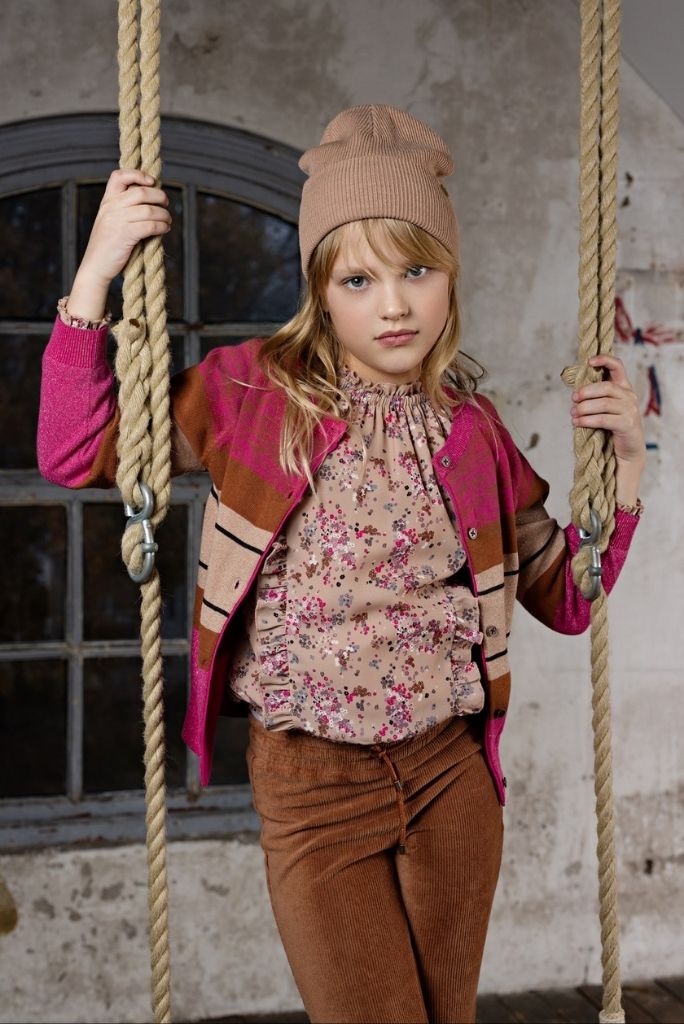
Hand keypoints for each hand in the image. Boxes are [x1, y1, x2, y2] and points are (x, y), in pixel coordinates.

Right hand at [78, 168, 171, 286]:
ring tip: (168, 221)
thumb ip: (124, 210)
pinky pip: (150, 226)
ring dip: (164, 214)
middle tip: (166, 204)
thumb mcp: (110, 222)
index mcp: (106, 202)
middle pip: (141, 192)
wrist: (95, 267)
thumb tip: (150, 201)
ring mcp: (117, 221)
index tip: (151, 181)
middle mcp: (111, 208)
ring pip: (148, 209)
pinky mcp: (124, 235)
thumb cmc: (107, 246)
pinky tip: (165, 229)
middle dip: (159, 196)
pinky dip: (162, 226)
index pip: (119, 176)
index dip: (137, 174)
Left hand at [570, 354, 645, 467]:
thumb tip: (575, 392)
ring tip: (572, 414)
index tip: (589, 362)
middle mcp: (629, 397)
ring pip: (603, 404)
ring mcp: (630, 411)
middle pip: (606, 387)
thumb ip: (597, 397)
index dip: (604, 360)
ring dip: (584, 408)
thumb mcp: (606, 409)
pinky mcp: (627, 425)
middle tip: (573, 398)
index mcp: (624, 388)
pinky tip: (577, 423)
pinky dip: (587, 420)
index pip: (618, 367)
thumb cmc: (612, 428)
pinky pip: (603, 419)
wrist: (628, 452)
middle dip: (586, 392)